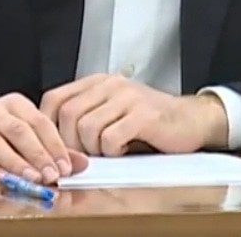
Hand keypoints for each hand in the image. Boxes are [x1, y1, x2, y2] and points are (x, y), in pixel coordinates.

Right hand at [0, 93, 89, 185]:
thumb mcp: (24, 134)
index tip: (67, 166)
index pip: (39, 122)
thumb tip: (81, 164)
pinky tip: (4, 181)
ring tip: (32, 179)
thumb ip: (51, 148)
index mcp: (14, 103)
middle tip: (52, 175)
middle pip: (19, 131)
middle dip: (38, 154)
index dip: (55, 145)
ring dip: (16, 163)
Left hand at [40, 74, 228, 156]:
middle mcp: (112, 85)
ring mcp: (128, 97)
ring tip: (109, 151)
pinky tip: (124, 150)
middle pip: (68, 114)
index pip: (55, 98)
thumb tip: (51, 141)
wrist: (191, 120)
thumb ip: (85, 116)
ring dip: (93, 149)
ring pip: (87, 127)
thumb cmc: (149, 121)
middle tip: (82, 158)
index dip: (48, 126)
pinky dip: (112, 152)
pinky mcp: (143, 115)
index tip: (56, 146)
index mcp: (99, 82)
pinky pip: (111, 138)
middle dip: (69, 143)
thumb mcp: (112, 111)